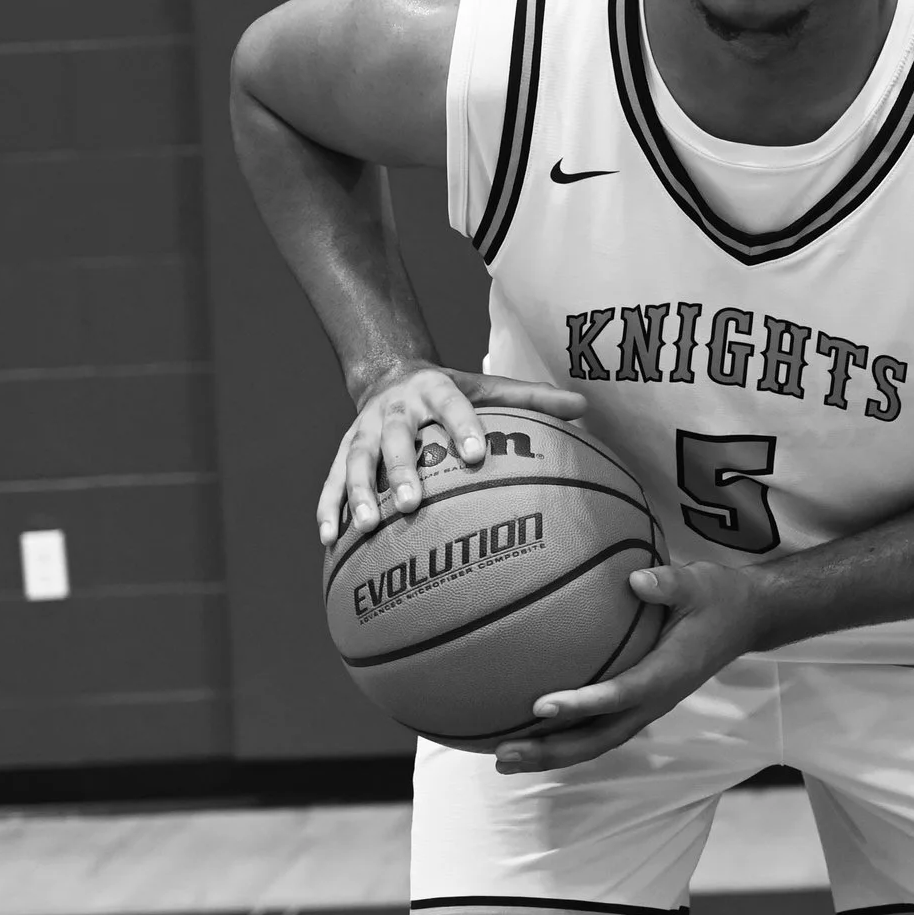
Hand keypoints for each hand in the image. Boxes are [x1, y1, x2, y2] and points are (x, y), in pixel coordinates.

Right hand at [319, 366, 587, 545]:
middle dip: (400, 469)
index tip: (476, 454)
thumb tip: (585, 407)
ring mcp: (364, 430)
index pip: (451, 405)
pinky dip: (328, 508)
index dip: (462, 427)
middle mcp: (396, 409)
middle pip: (395, 437)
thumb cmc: (450, 394)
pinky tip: (330, 540)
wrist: (389, 374)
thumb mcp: (488, 387)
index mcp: (435, 390)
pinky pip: (330, 480)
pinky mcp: (342, 450)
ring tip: (367, 527)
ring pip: (356, 459)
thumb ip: (532, 399)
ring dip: (358, 492)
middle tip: (410, 503)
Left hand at [497, 561, 768, 772]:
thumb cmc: (717, 597)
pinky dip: (563, 737)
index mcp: (669, 673)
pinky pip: (598, 728)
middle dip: (552, 750)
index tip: (540, 706)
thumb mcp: (700, 582)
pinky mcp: (639, 703)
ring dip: (551, 753)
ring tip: (503, 758)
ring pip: (596, 742)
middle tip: (504, 754)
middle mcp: (655, 700)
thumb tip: (635, 579)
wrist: (744, 620)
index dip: (582, 704)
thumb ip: (669, 582)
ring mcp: (646, 707)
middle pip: (599, 738)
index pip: (621, 694)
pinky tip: (527, 733)